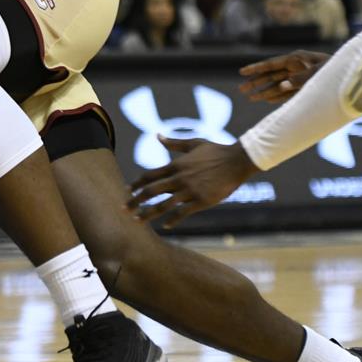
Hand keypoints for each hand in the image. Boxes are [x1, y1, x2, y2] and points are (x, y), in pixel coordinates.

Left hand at [127, 138, 257, 227]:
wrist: (237, 161)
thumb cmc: (216, 151)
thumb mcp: (194, 143)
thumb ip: (174, 143)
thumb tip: (157, 136)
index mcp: (176, 165)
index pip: (150, 175)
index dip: (136, 184)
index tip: (127, 190)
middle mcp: (180, 178)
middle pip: (151, 191)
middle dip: (135, 201)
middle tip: (124, 209)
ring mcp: (190, 190)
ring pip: (163, 205)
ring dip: (148, 214)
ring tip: (137, 221)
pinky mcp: (201, 201)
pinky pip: (182, 213)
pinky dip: (172, 220)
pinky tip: (166, 225)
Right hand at [239, 50, 329, 102]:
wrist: (351, 76)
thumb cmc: (335, 70)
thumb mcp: (318, 73)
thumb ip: (299, 79)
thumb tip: (280, 86)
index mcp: (296, 59)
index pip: (271, 64)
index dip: (256, 68)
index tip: (242, 72)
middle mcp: (294, 67)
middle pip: (270, 75)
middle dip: (256, 82)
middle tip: (241, 90)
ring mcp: (298, 78)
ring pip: (276, 85)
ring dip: (264, 91)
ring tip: (250, 98)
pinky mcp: (303, 87)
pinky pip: (286, 93)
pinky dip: (276, 97)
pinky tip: (266, 100)